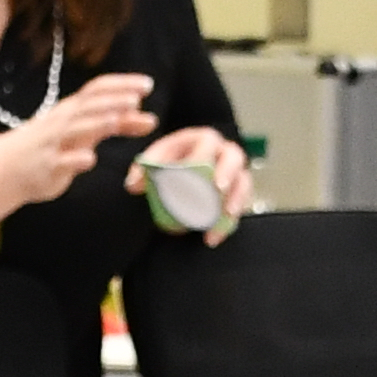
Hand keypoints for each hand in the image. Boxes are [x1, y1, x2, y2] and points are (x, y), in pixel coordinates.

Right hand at [0, 74, 154, 210]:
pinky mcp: (47, 166)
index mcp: (72, 109)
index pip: (97, 89)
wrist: (3, 168)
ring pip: (76, 129)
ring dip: (96, 123)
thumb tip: (149, 119)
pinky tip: (90, 159)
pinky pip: (61, 161)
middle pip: (89, 106)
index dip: (122, 84)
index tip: (147, 84)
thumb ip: (115, 125)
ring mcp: (53, 143)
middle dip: (113, 100)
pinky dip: (76, 159)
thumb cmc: (50, 146)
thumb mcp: (84, 132)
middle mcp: (63, 121)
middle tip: (137, 99)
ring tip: (117, 119)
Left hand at [127, 125, 253, 225]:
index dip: (204, 153)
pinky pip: (239, 207)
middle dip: (228, 172)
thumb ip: (141, 171)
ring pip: (243, 184)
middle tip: (218, 188)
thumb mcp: (153, 162)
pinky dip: (227, 224)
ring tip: (221, 220)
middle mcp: (223, 153)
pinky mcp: (237, 194)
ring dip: (234, 202)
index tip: (195, 167)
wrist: (180, 175)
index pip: (208, 141)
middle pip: (234, 158)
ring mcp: (234, 174)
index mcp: (202, 139)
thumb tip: (133, 185)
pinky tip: (212, 237)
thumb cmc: (168, 163)